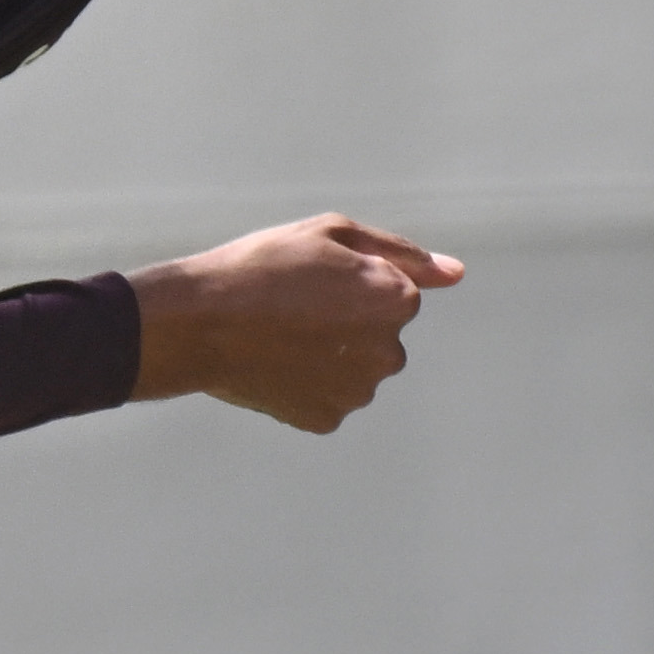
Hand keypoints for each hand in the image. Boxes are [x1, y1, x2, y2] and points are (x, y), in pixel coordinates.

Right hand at [131, 213, 465, 433]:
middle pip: (379, 336)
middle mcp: (390, 353)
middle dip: (347, 324)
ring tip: (278, 336)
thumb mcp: (331, 234)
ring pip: (355, 369)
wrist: (197, 323)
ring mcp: (358, 391)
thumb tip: (457, 273)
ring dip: (329, 355)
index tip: (309, 280)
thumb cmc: (262, 266)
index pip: (393, 293)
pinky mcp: (326, 419)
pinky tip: (273, 364)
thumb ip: (402, 254)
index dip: (347, 282)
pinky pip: (326, 397)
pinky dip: (306, 383)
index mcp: (397, 301)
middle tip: (291, 308)